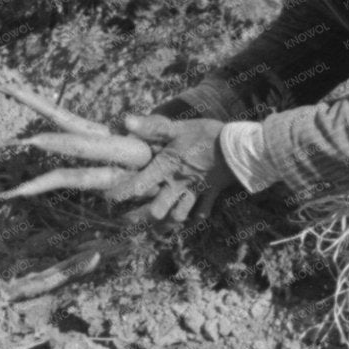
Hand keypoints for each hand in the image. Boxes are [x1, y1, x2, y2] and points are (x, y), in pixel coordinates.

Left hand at [105, 115, 237, 224]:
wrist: (240, 148)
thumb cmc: (207, 136)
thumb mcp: (178, 127)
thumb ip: (151, 127)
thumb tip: (125, 121)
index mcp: (167, 168)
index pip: (138, 185)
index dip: (120, 193)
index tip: (108, 197)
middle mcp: (178, 184)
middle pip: (156, 211)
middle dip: (140, 218)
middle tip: (126, 221)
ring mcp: (195, 192)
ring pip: (178, 216)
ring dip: (166, 223)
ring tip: (154, 227)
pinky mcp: (211, 193)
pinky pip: (202, 212)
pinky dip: (195, 217)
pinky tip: (190, 220)